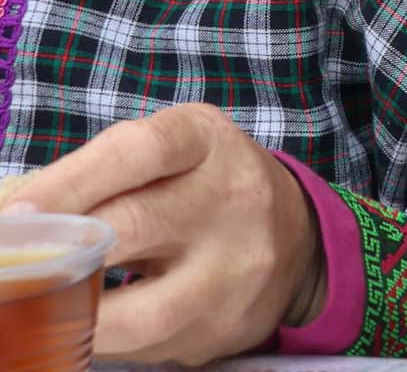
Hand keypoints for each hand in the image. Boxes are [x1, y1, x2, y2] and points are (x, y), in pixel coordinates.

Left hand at [5, 104, 325, 364]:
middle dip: (57, 256)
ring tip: (36, 310)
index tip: (13, 217)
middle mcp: (233, 198)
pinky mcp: (227, 324)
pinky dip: (103, 339)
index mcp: (206, 142)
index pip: (139, 151)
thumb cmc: (200, 186)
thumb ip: (99, 176)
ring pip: (138, 313)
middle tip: (12, 273)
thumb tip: (14, 223)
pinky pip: (147, 348)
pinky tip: (90, 323)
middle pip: (132, 228)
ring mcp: (237, 267)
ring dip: (73, 316)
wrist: (294, 235)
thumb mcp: (166, 157)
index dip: (69, 184)